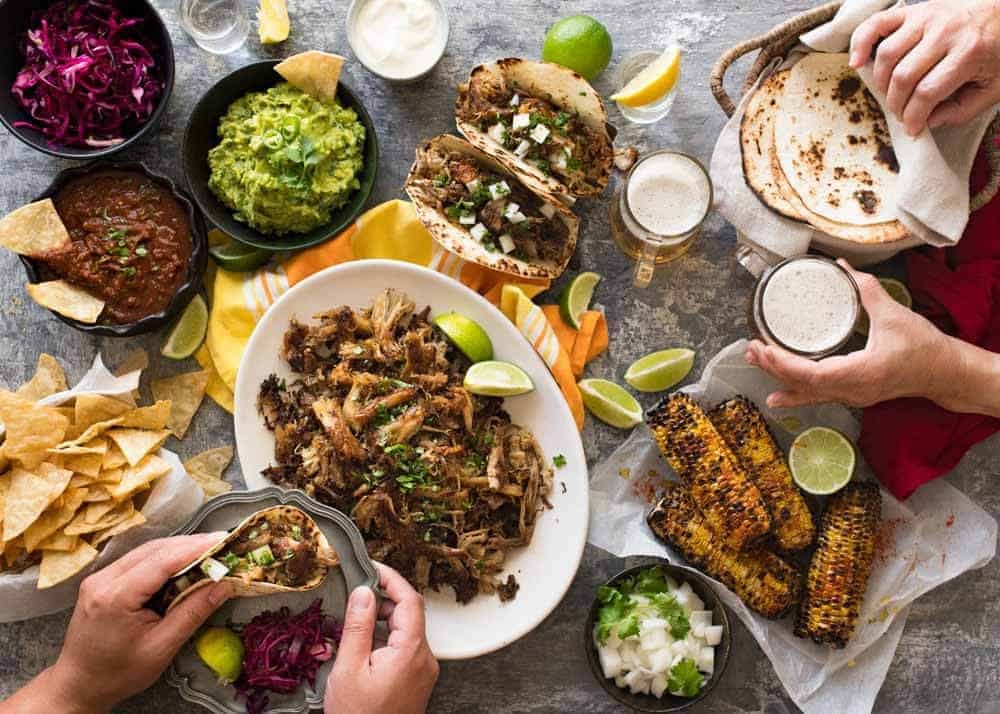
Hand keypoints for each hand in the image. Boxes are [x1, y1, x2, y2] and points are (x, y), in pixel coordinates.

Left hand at [2, 534, 232, 713]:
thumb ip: (193, 612)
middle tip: (222, 546)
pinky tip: (182, 564)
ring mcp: (100, 578)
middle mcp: (103, 580)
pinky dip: (164, 558)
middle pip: (155, 549)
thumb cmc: (117, 673)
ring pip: (147, 550)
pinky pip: (139, 559)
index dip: (196, 548)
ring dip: (179, 549)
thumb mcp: (161, 647)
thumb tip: (223, 586)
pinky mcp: (103, 580)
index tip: (223, 542)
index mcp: (115, 597)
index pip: (162, 560)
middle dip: (191, 545)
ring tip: (208, 553)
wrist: (79, 684)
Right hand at [324, 563, 438, 713]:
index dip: (391, 578)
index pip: (410, 599)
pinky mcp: (417, 680)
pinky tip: (365, 640)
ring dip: (384, 617)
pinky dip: (387, 636)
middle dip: (385, 597)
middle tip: (357, 588)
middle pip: (410, 613)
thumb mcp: (349, 668)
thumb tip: (363, 591)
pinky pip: (405, 647)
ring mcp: (423, 671)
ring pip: (407, 630)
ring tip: (356, 615)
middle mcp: (424, 659)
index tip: (372, 566)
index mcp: (411, 651)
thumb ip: (357, 626)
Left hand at [745, 261, 954, 408]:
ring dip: (780, 377)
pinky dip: (795, 393)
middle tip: (752, 348)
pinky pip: (818, 396)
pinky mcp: (853, 393)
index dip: (785, 364)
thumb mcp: (895, 315)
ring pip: (808, 392)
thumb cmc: (924, 347)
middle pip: (804, 384)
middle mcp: (853, 390)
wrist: (944, 372)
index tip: (766, 348)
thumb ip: (867, 289)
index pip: (813, 375)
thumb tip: (844, 266)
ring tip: (755, 360)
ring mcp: (852, 395)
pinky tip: (775, 396)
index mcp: (861, 373)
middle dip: (774, 367)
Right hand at [849, 0, 999, 134]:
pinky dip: (860, 43)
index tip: (912, 129)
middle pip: (903, 76)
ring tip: (890, 92)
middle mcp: (945, 31)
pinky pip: (876, 24)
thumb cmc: (997, 51)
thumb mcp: (993, 88)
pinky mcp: (913, 10)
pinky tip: (857, 62)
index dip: (914, 117)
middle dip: (897, 103)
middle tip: (902, 113)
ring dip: (881, 81)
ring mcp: (926, 17)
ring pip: (887, 54)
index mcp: (970, 51)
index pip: (927, 92)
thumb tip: (929, 121)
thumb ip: (963, 109)